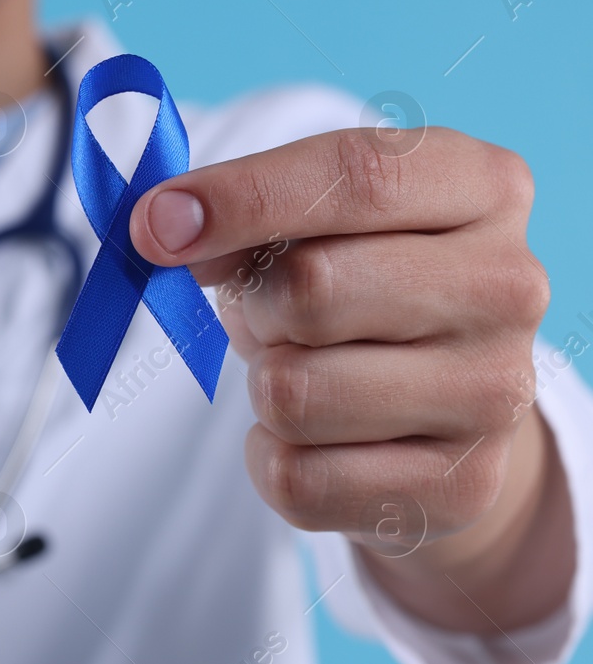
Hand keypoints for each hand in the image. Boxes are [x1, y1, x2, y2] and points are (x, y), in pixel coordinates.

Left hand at [129, 125, 573, 633]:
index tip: (153, 222)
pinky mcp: (463, 487)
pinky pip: (297, 479)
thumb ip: (245, 211)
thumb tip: (164, 227)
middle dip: (256, 305)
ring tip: (308, 371)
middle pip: (311, 288)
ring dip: (264, 385)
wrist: (446, 407)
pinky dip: (272, 457)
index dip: (240, 196)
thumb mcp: (313, 224)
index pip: (355, 175)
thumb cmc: (361, 286)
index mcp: (481, 186)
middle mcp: (510, 285)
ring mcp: (496, 394)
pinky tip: (315, 437)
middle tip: (271, 313)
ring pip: (292, 393)